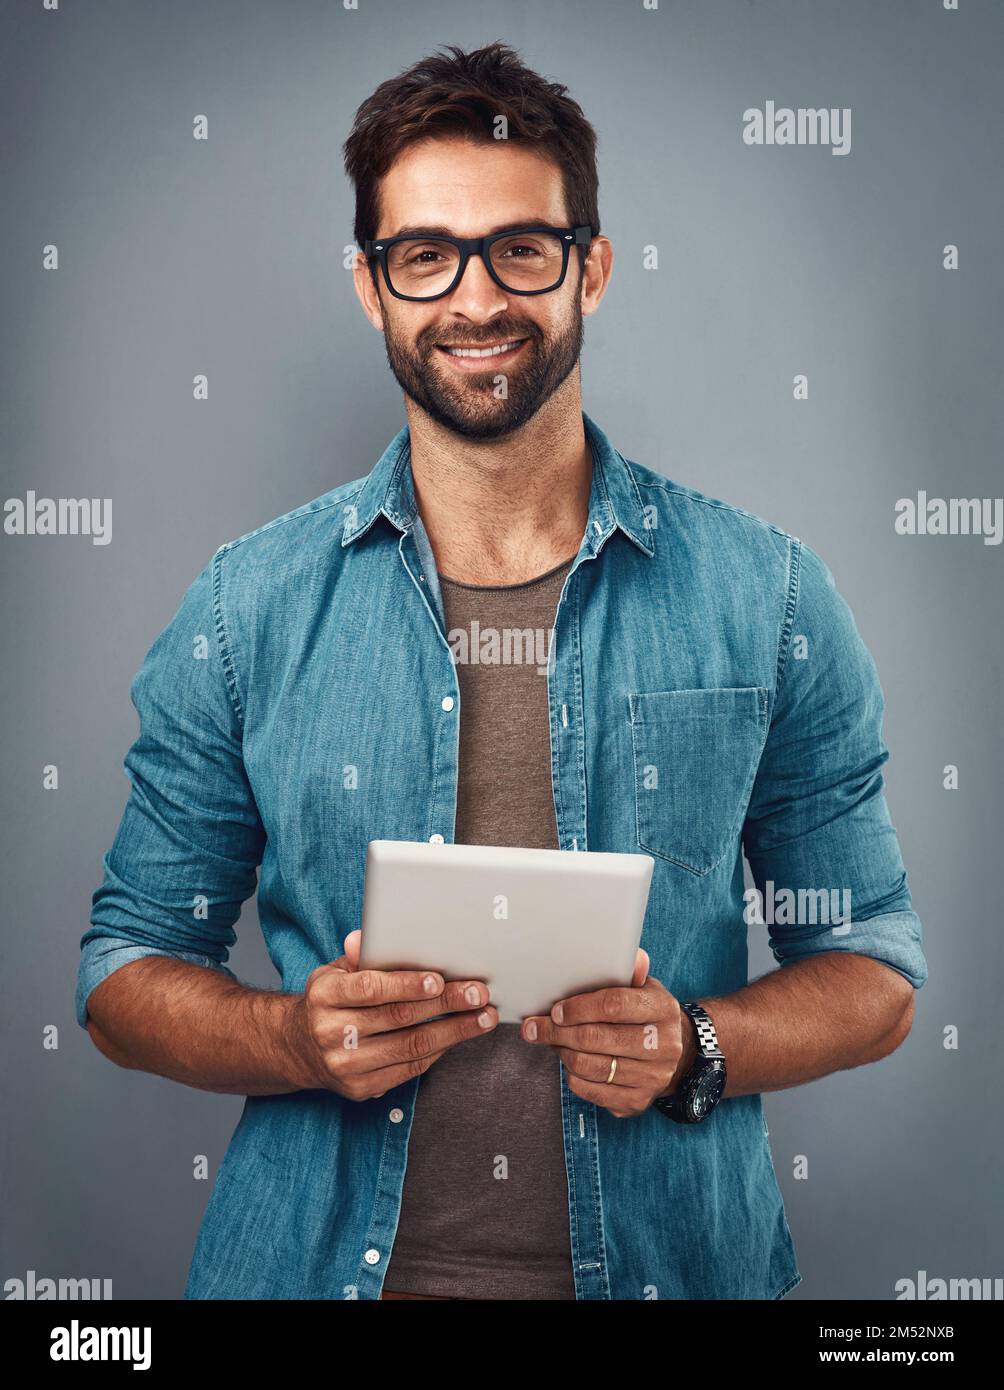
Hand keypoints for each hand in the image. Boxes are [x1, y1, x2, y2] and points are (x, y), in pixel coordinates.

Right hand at [287, 929, 497, 1099]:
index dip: (406, 984)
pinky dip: (439, 1051)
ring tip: (483, 1017)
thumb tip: (365, 936)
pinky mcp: (361, 1088)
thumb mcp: (335, 972)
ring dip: (454, 1031)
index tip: (439, 978)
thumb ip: (358, 957)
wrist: (300, 1048)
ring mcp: (346, 1064)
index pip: (370, 988)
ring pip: (410, 1047)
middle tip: (478, 993)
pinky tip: (458, 1036)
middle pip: (398, 1017)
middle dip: (445, 1004)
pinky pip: (409, 1069)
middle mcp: (332, 1032)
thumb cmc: (330, 1001)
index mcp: (325, 995)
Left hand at [521, 948, 694, 1117]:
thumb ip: (631, 971)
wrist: (678, 1056)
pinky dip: (573, 1076)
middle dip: (558, 1031)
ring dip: (563, 1053)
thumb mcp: (645, 988)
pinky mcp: (638, 1102)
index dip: (579, 1008)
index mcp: (662, 1010)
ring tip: (553, 1041)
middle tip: (535, 1027)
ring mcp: (652, 1077)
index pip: (614, 1005)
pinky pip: (592, 1091)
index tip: (556, 1010)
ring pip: (591, 1067)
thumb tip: (633, 955)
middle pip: (597, 1039)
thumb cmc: (648, 1015)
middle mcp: (663, 1046)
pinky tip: (568, 1062)